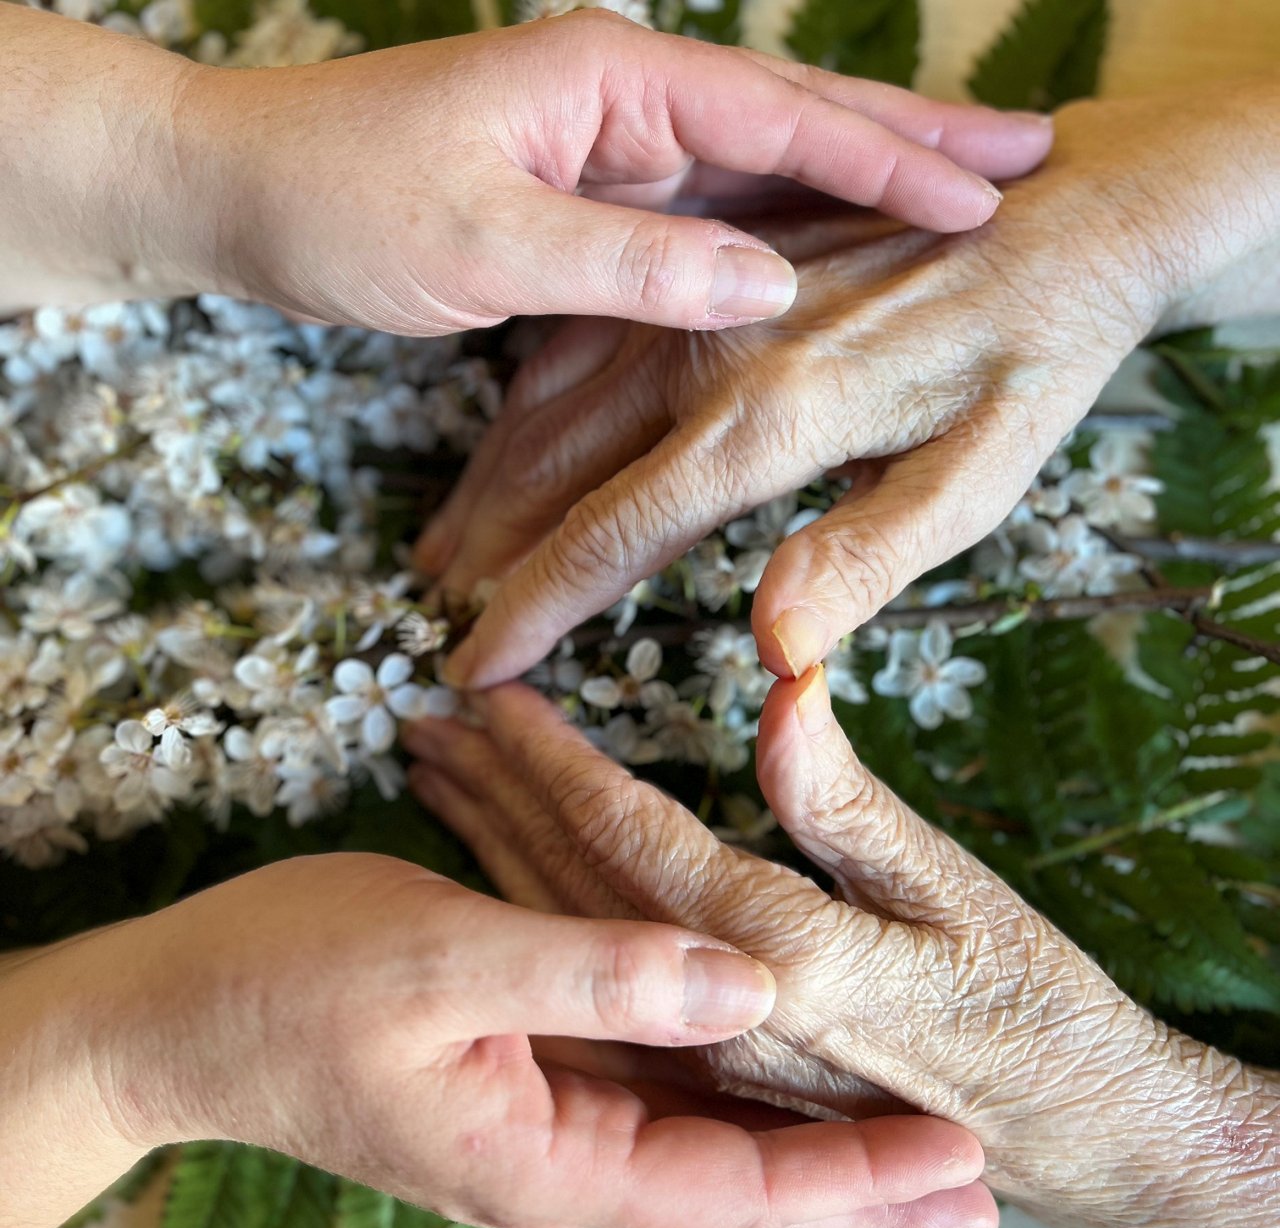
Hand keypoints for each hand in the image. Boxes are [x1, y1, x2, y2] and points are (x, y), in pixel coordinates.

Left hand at [0, 6, 1056, 323]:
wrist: (240, 191)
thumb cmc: (342, 202)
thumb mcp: (485, 244)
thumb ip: (631, 266)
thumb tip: (768, 292)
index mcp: (611, 80)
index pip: (781, 114)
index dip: (889, 154)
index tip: (988, 187)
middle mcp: (628, 101)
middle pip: (796, 120)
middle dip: (911, 142)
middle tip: (1030, 157)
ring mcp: (615, 149)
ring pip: (764, 168)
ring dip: (863, 187)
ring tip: (969, 197)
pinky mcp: (593, 201)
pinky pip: (710, 215)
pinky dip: (784, 231)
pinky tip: (840, 253)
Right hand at [0, 853, 999, 1227]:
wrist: (182, 1008)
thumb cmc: (294, 983)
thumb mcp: (446, 964)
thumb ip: (594, 972)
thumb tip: (739, 976)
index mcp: (548, 1158)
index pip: (732, 1198)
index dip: (850, 1186)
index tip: (958, 1171)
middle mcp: (559, 1157)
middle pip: (736, 1184)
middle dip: (854, 1180)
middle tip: (975, 1178)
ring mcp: (542, 1116)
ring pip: (701, 1132)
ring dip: (801, 1128)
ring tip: (906, 1129)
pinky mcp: (526, 1068)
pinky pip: (646, 1081)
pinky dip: (721, 1072)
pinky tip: (769, 1055)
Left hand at [405, 675, 1279, 1227]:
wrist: (1080, 1139)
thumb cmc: (1034, 1013)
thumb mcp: (957, 897)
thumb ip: (848, 807)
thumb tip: (782, 690)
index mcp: (771, 963)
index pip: (624, 840)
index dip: (552, 760)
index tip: (494, 693)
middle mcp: (710, 1019)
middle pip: (573, 886)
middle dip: (498, 793)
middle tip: (436, 717)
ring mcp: (702, 1055)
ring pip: (569, 935)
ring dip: (497, 842)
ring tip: (441, 767)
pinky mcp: (712, 1073)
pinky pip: (592, 986)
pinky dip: (534, 910)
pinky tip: (496, 863)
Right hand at [425, 79, 1279, 685]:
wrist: (1065, 206)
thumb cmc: (1032, 357)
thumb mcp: (981, 474)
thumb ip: (869, 556)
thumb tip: (777, 650)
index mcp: (765, 419)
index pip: (611, 538)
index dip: (534, 614)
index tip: (476, 671)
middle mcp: (701, 352)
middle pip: (555, 476)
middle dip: (488, 562)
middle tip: (435, 627)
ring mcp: (690, 299)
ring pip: (546, 408)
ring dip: (486, 490)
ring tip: (437, 556)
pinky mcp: (697, 269)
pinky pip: (578, 343)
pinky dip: (521, 411)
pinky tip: (497, 452)